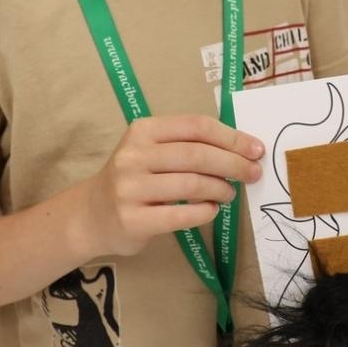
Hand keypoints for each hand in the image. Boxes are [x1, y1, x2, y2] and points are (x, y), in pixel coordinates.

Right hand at [83, 116, 264, 257]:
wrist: (92, 214)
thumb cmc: (134, 179)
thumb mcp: (152, 151)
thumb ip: (187, 145)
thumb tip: (242, 150)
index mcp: (142, 130)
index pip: (196, 127)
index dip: (231, 137)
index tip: (255, 149)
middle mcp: (133, 156)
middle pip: (197, 155)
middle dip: (233, 164)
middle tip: (253, 173)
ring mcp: (130, 188)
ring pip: (191, 184)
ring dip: (220, 189)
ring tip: (229, 194)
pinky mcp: (133, 219)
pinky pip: (181, 215)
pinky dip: (205, 212)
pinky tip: (212, 210)